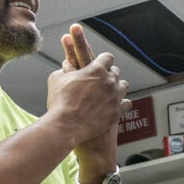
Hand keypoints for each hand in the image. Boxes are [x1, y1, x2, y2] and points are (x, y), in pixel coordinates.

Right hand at [46, 24, 130, 148]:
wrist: (67, 125)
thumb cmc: (60, 102)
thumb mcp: (56, 79)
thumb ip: (64, 69)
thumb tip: (66, 66)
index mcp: (96, 70)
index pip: (107, 57)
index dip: (103, 60)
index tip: (101, 64)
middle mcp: (109, 81)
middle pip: (116, 71)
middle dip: (109, 74)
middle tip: (101, 80)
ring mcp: (115, 97)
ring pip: (124, 86)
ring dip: (117, 87)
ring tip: (109, 92)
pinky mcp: (117, 111)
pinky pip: (127, 103)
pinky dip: (121, 103)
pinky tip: (115, 105)